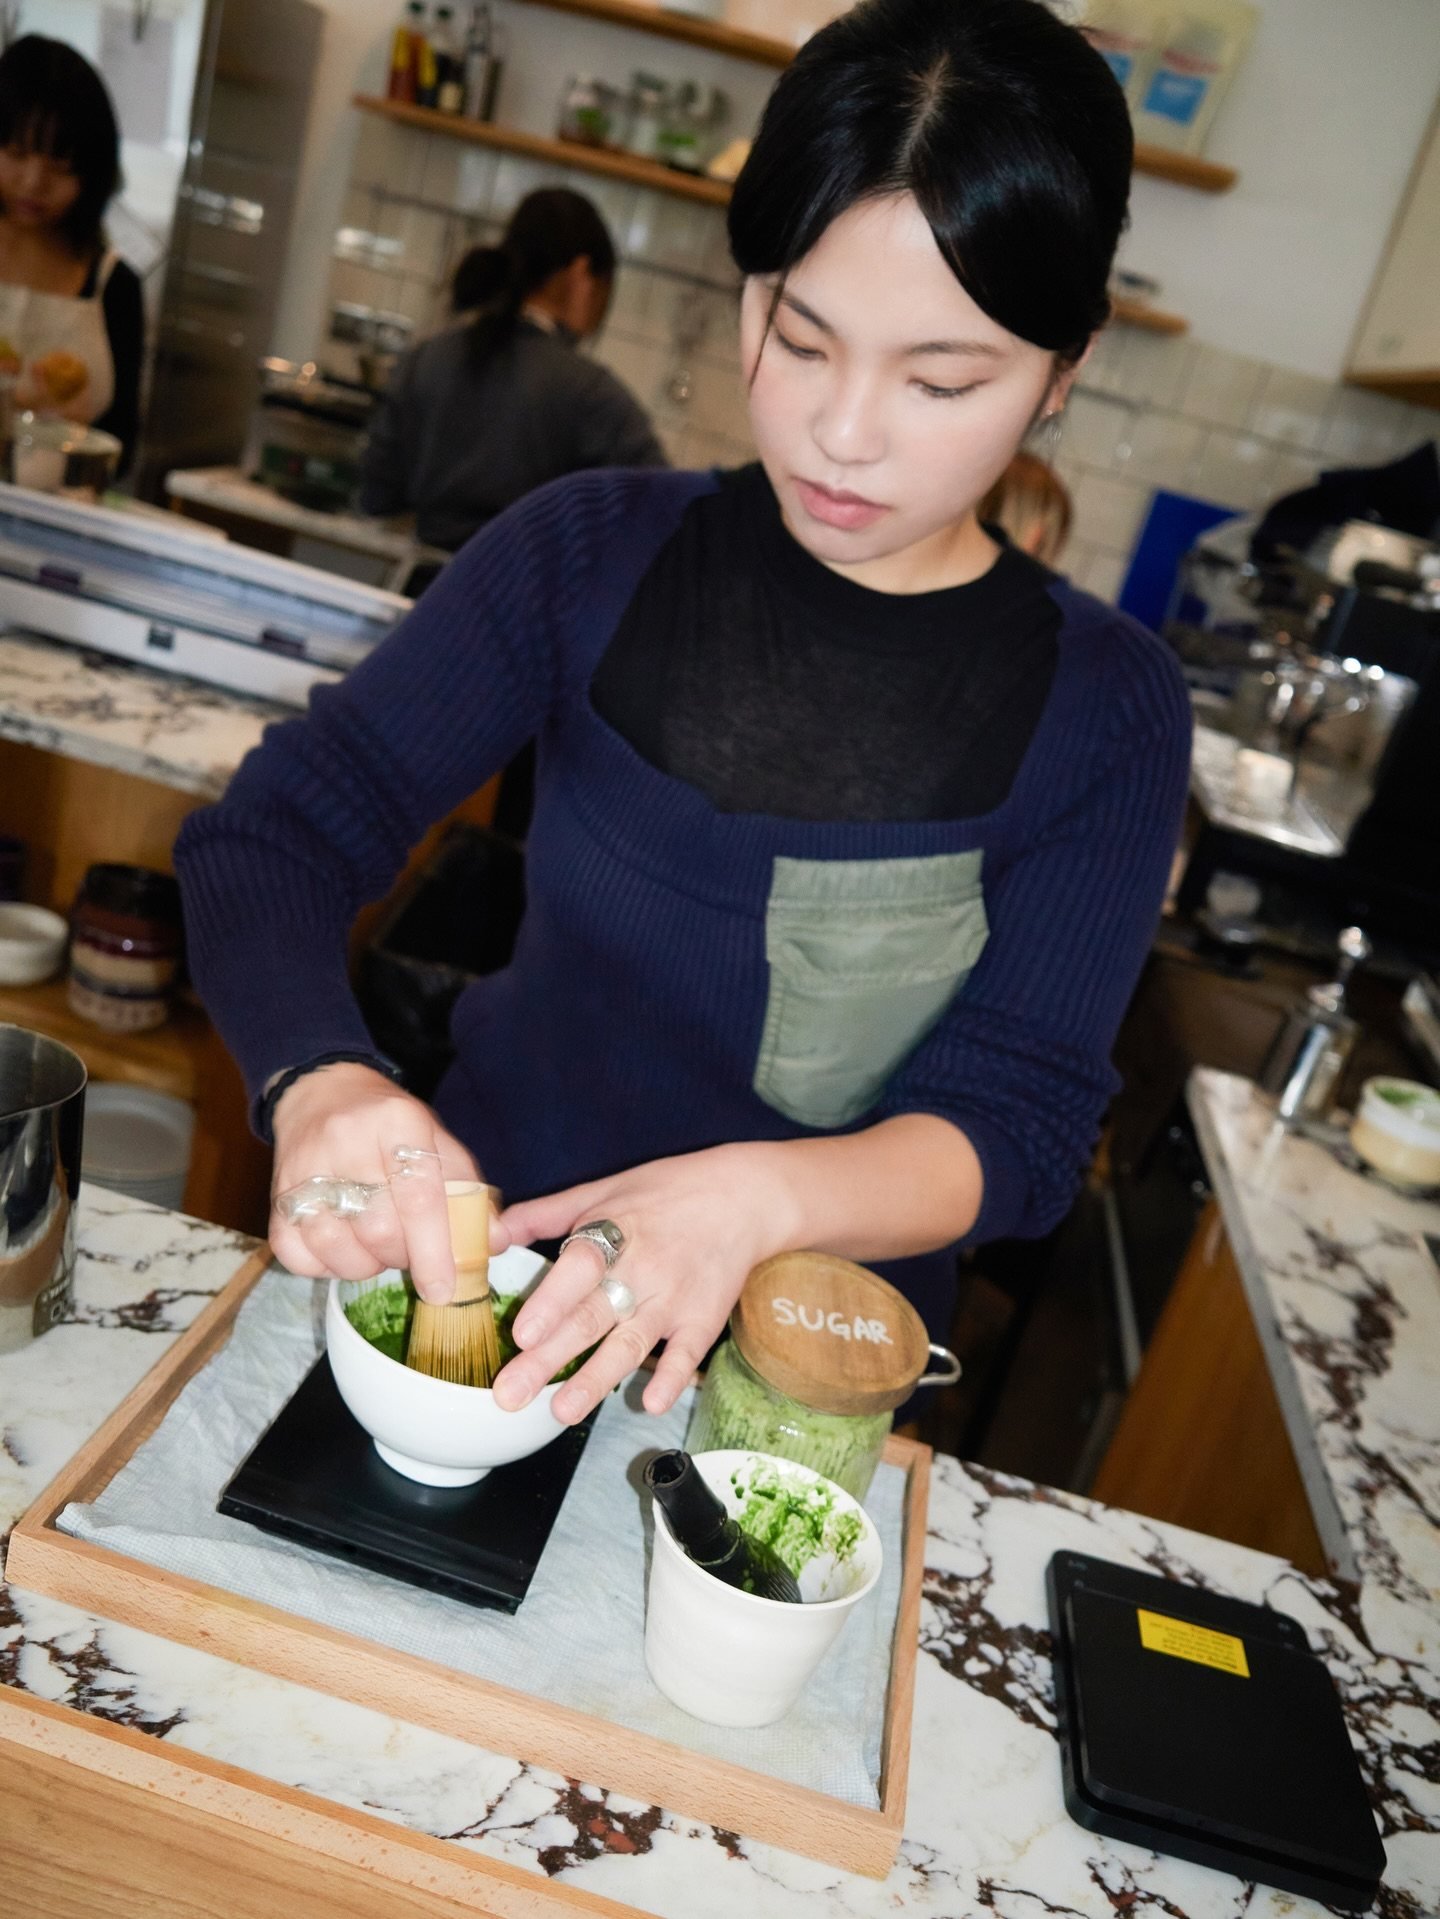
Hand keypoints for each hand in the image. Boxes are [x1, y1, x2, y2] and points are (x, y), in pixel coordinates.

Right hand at [268, 1062, 485, 1300]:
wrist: (322, 1094)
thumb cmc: (389, 1126)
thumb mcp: (436, 1141)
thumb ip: (468, 1191)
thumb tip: (493, 1243)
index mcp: (398, 1120)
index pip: (418, 1196)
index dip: (435, 1250)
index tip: (443, 1288)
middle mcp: (346, 1140)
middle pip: (379, 1228)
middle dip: (403, 1256)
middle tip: (409, 1248)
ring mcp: (304, 1169)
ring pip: (337, 1247)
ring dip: (366, 1264)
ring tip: (377, 1245)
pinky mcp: (275, 1196)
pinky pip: (298, 1256)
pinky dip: (325, 1267)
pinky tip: (343, 1247)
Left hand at [491, 1143, 802, 1424]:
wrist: (743, 1198)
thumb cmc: (665, 1192)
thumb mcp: (604, 1191)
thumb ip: (546, 1214)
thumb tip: (489, 1235)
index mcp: (614, 1233)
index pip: (579, 1269)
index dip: (551, 1301)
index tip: (521, 1335)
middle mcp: (641, 1269)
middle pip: (591, 1317)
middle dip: (549, 1359)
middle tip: (510, 1394)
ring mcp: (674, 1298)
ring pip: (629, 1343)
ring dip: (597, 1379)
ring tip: (562, 1412)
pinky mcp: (703, 1319)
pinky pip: (687, 1353)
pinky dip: (671, 1378)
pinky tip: (650, 1403)